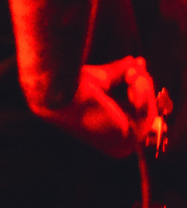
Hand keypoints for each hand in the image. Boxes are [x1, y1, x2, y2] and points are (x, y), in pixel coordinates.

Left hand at [31, 56, 156, 157]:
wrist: (59, 92)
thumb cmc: (72, 85)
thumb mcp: (101, 77)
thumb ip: (119, 73)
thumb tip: (135, 62)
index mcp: (105, 132)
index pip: (133, 111)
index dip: (138, 87)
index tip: (138, 64)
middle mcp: (114, 143)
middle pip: (143, 112)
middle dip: (142, 85)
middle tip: (135, 66)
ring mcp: (121, 145)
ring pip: (147, 112)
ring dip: (143, 87)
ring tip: (131, 73)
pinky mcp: (127, 141)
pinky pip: (147, 116)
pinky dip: (144, 95)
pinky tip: (133, 82)